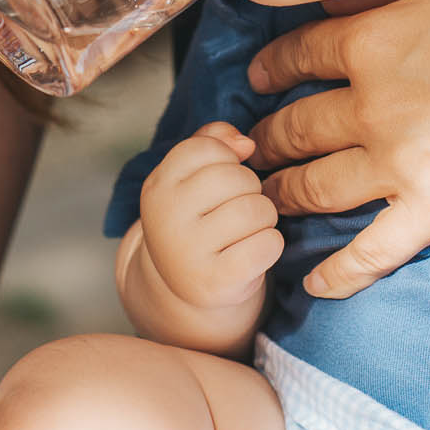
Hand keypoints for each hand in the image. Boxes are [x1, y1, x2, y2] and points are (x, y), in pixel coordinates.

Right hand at [139, 122, 282, 310]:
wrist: (186, 288)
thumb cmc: (198, 220)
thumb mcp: (192, 177)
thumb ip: (213, 141)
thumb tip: (246, 143)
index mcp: (158, 186)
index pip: (208, 147)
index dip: (228, 159)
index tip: (222, 180)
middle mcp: (167, 218)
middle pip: (236, 177)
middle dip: (251, 188)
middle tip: (241, 206)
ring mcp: (189, 253)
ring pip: (256, 209)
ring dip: (265, 216)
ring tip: (249, 228)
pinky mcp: (217, 282)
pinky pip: (268, 244)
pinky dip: (271, 244)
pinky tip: (255, 251)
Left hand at [244, 0, 429, 297]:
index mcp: (373, 39)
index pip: (298, 53)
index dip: (271, 64)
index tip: (256, 76)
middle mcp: (372, 105)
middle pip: (295, 127)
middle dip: (264, 139)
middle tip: (246, 148)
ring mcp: (399, 164)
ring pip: (316, 187)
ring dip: (282, 196)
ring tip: (264, 201)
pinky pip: (372, 252)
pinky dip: (338, 273)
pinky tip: (315, 284)